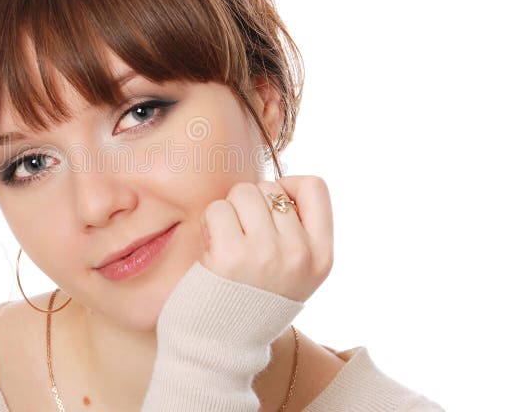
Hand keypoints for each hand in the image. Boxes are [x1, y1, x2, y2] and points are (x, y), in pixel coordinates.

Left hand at [198, 175, 333, 302]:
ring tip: (227, 242)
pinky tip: (212, 248)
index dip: (288, 186)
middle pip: (269, 188)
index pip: (316, 187)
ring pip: (243, 193)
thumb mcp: (295, 273)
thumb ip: (296, 232)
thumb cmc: (252, 300)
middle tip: (242, 237)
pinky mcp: (231, 255)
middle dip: (249, 205)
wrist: (221, 345)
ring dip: (228, 211)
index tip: (271, 208)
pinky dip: (209, 224)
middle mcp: (299, 254)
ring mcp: (267, 254)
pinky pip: (218, 209)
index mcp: (322, 256)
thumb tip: (277, 185)